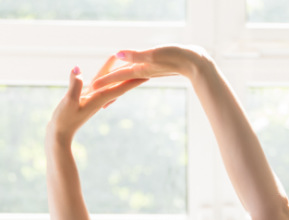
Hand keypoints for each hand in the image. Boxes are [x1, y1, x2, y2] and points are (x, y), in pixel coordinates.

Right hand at [46, 57, 146, 145]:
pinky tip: (107, 70)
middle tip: (145, 66)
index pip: (120, 88)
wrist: (60, 133)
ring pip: (109, 81)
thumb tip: (77, 69)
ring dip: (118, 71)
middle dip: (132, 75)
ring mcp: (93, 98)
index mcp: (99, 99)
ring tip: (126, 60)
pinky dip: (104, 75)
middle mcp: (99, 98)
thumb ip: (74, 86)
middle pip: (119, 84)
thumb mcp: (69, 102)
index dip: (134, 80)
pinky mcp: (86, 97)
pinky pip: (99, 83)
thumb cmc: (64, 120)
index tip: (148, 74)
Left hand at [90, 46, 210, 90]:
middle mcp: (142, 72)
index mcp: (140, 70)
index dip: (104, 81)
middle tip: (92, 96)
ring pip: (127, 80)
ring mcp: (148, 72)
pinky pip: (136, 77)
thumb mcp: (154, 54)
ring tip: (105, 93)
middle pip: (120, 82)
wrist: (197, 63)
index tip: (91, 89)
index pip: (117, 77)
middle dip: (107, 89)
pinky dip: (129, 80)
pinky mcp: (154, 70)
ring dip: (116, 86)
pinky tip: (128, 80)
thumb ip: (136, 55)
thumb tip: (117, 54)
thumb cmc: (178, 57)